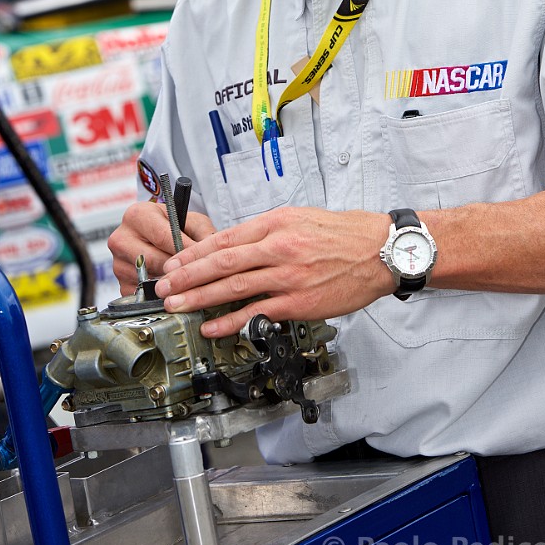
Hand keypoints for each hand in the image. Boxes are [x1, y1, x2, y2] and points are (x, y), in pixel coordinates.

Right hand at [108, 201, 214, 293]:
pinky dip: (161, 297)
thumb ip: (204, 235)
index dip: (185, 250)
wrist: (161, 237)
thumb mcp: (194, 222)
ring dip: (170, 284)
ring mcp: (118, 264)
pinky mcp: (121, 285)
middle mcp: (121, 238)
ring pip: (148, 280)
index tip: (203, 260)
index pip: (162, 237)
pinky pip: (143, 295)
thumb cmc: (177, 227)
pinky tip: (175, 291)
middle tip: (198, 275)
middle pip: (154, 260)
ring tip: (188, 283)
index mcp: (137, 215)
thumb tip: (212, 256)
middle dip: (178, 269)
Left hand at [154, 205, 392, 337]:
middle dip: (186, 276)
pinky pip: (257, 312)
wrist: (381, 251)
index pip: (225, 238)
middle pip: (221, 262)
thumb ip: (267, 231)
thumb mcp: (301, 218)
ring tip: (176, 305)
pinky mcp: (298, 302)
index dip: (194, 253)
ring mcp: (288, 276)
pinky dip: (231, 321)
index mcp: (276, 223)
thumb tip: (235, 246)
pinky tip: (212, 327)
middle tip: (163, 287)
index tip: (174, 263)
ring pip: (233, 287)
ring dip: (199, 298)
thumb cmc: (344, 234)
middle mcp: (278, 247)